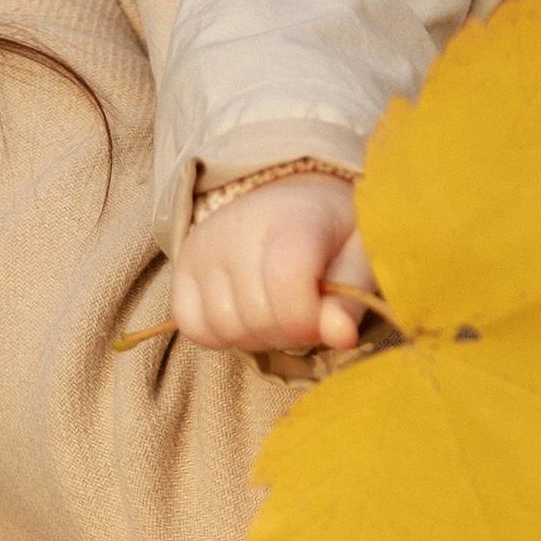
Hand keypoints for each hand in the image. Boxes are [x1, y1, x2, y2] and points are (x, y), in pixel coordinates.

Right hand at [172, 174, 370, 353]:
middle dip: (289, 333)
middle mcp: (237, 227)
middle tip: (304, 314)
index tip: (327, 316)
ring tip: (276, 313)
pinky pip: (192, 327)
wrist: (290, 202)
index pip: (286, 282)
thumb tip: (340, 336)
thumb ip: (350, 299)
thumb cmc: (331, 236)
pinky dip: (221, 335)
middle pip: (257, 317)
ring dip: (257, 338)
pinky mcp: (181, 266)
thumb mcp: (359, 260)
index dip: (309, 319)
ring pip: (224, 327)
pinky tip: (245, 316)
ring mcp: (203, 246)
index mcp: (292, 218)